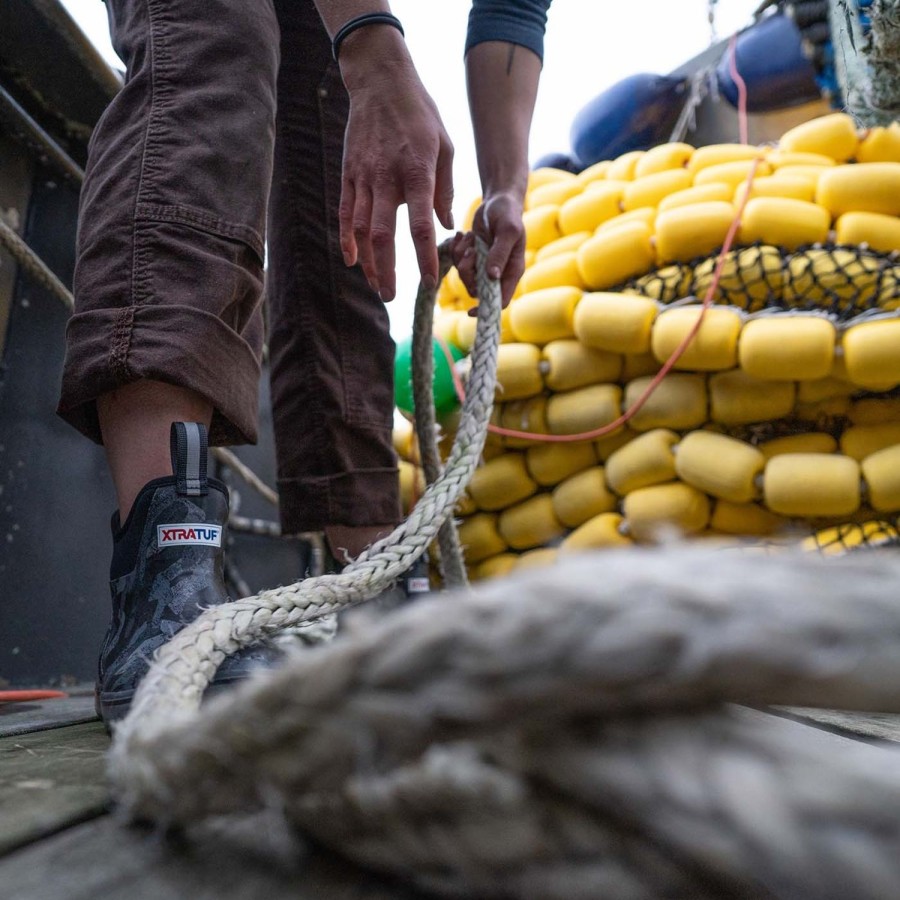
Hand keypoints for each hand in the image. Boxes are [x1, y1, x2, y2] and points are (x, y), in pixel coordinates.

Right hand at [339, 59, 453, 301]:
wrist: (380, 81)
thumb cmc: (420, 114)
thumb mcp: (445, 147)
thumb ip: (444, 189)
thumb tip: (443, 226)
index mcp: (417, 173)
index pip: (419, 225)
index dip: (423, 257)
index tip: (429, 281)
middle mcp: (386, 178)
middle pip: (382, 235)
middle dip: (386, 270)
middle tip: (391, 297)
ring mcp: (363, 177)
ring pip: (360, 229)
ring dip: (367, 262)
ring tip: (375, 285)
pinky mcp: (348, 174)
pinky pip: (345, 213)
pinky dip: (346, 239)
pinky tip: (352, 260)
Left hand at [452, 191, 525, 309]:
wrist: (497, 201)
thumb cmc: (508, 214)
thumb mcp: (507, 231)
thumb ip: (500, 253)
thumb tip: (493, 276)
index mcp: (512, 271)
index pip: (502, 300)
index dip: (486, 309)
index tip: (470, 311)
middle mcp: (498, 272)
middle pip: (477, 289)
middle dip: (468, 272)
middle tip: (470, 251)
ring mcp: (484, 266)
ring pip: (465, 276)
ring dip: (461, 258)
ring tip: (468, 237)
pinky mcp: (472, 258)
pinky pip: (457, 263)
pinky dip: (456, 249)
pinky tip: (461, 235)